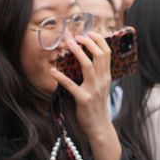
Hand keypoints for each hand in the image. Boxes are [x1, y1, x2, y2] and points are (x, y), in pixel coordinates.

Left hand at [49, 31, 122, 159]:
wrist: (99, 127)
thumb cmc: (97, 105)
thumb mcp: (101, 87)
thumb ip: (97, 73)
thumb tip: (86, 58)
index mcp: (107, 76)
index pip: (107, 53)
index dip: (99, 40)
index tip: (89, 32)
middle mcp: (102, 81)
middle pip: (99, 55)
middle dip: (88, 42)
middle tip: (76, 36)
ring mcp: (94, 90)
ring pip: (88, 66)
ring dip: (78, 53)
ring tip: (68, 44)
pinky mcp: (83, 99)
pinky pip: (71, 85)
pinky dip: (61, 77)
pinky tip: (52, 71)